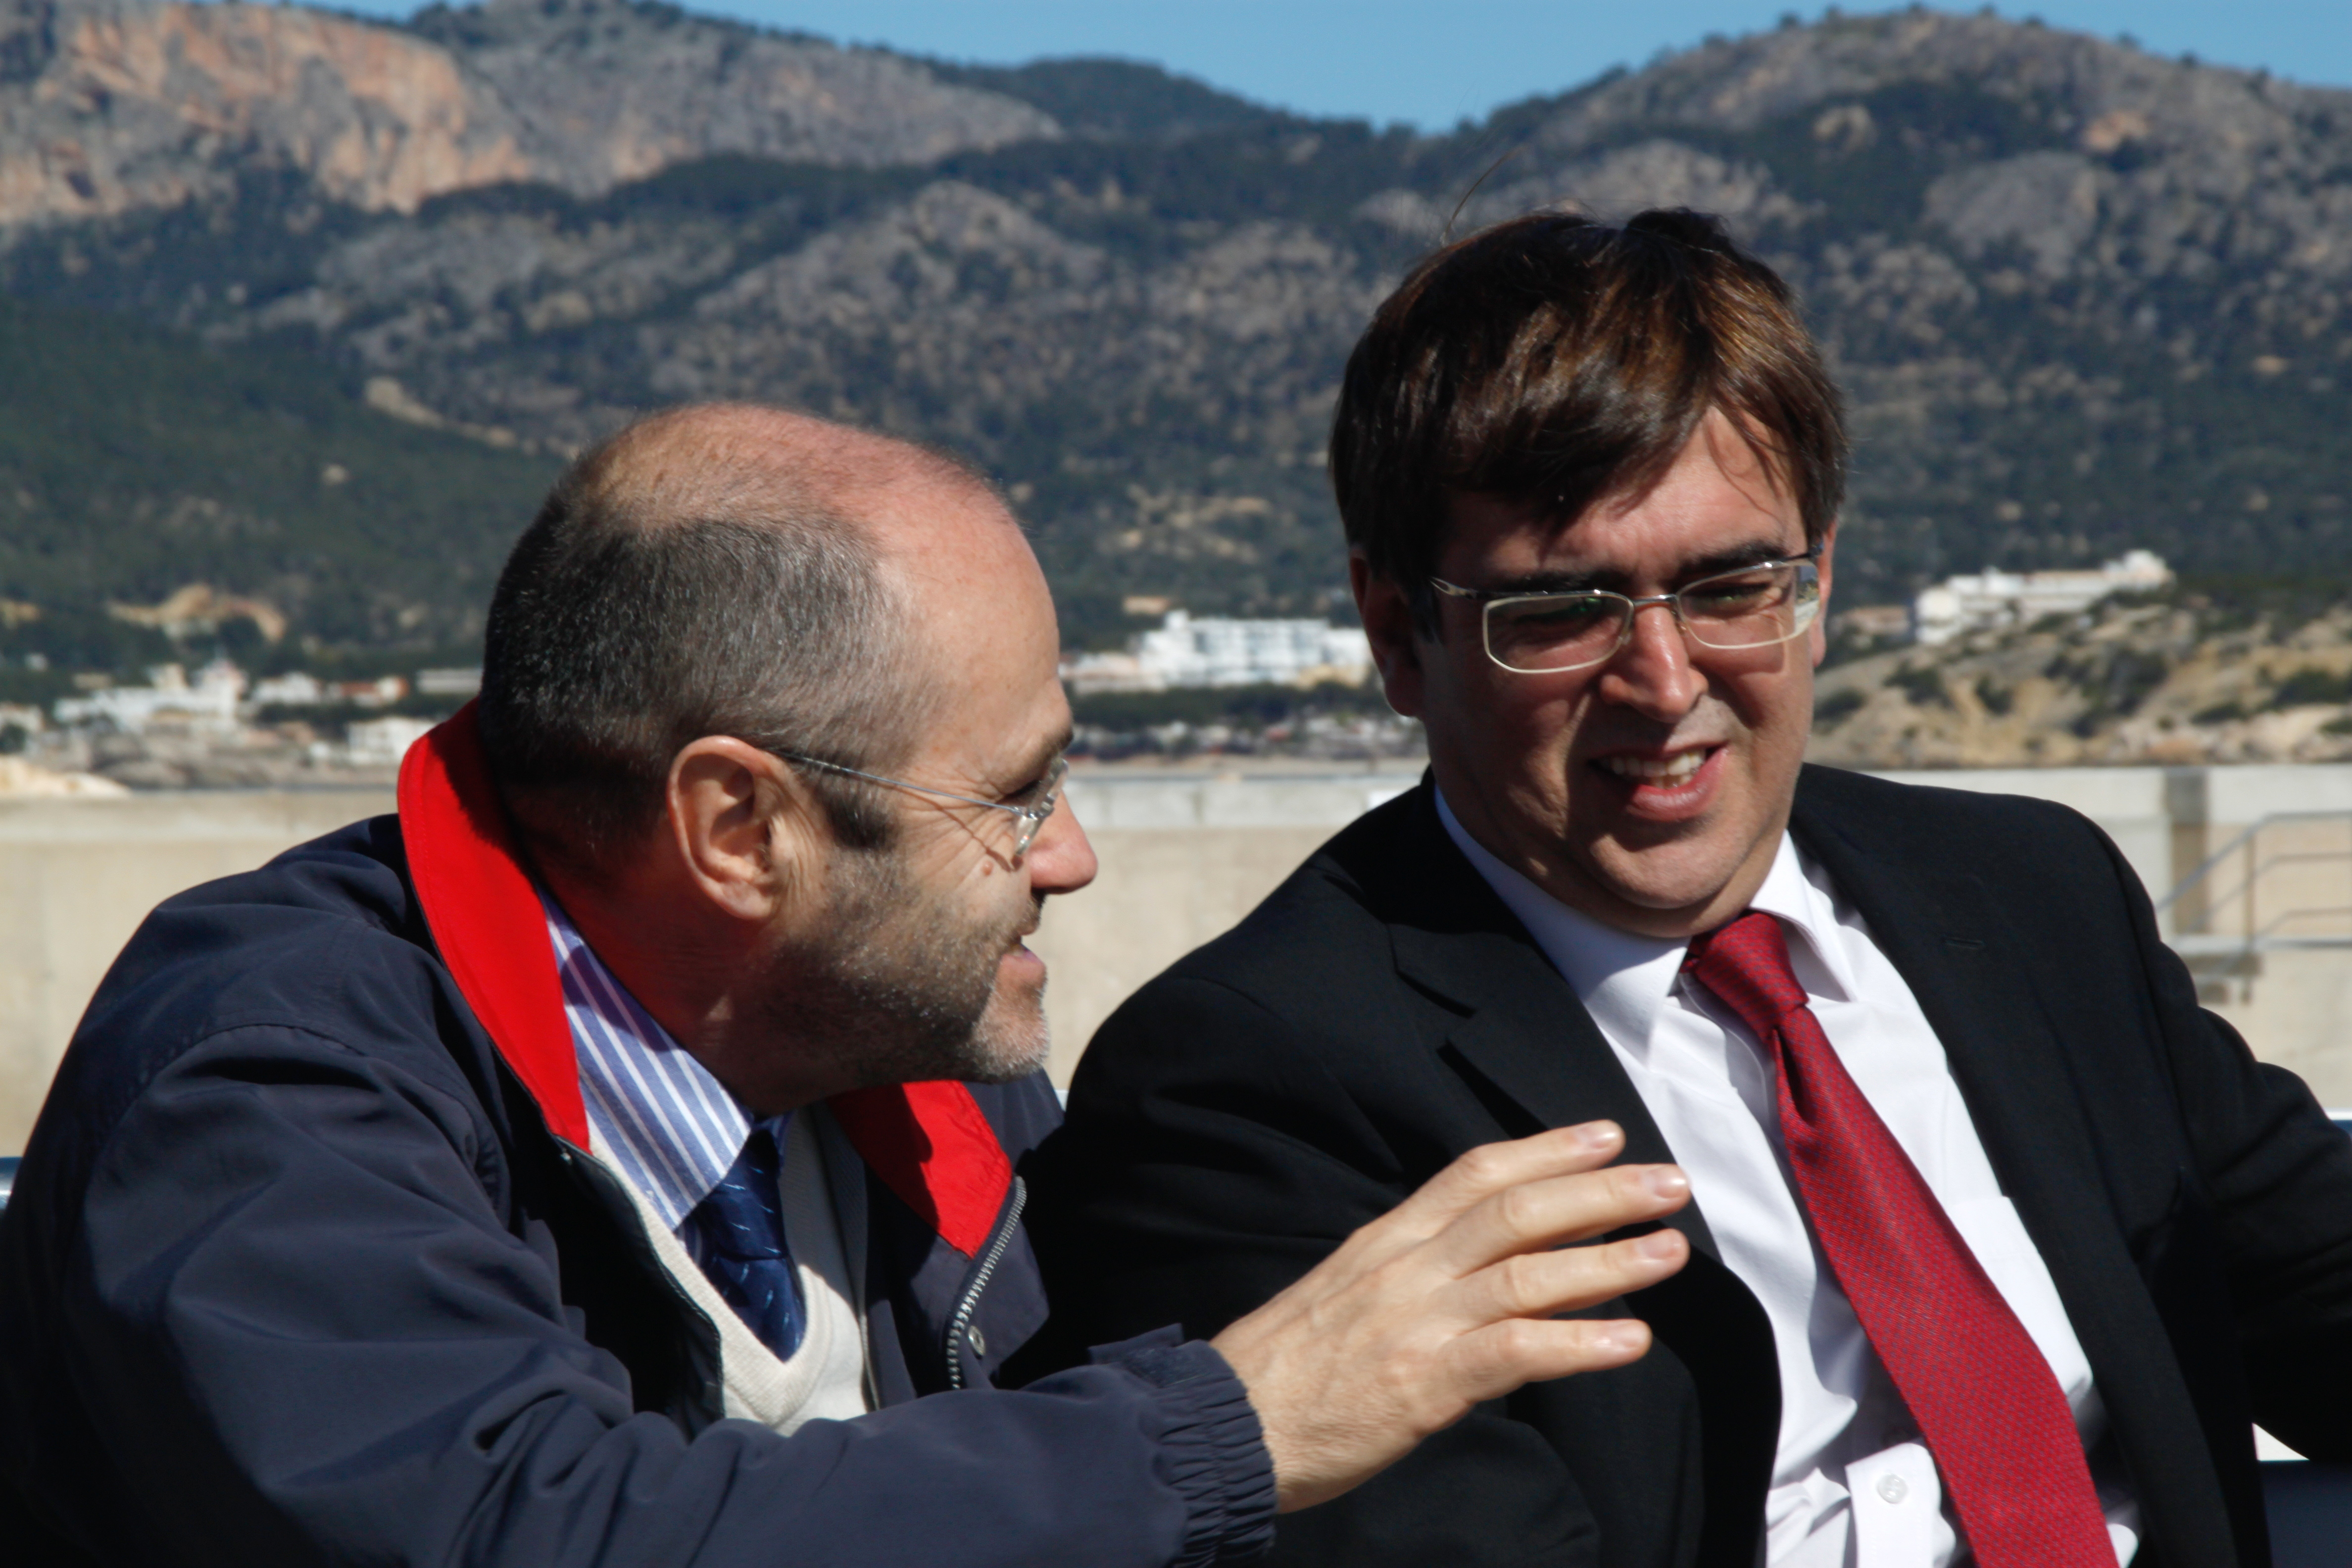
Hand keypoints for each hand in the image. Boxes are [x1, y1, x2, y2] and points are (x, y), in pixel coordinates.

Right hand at [1208, 1120, 1689, 1511]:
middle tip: (1669, 1181)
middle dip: (1599, 1191)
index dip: (1545, 1150)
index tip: (1605, 1136)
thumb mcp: (1344, 1296)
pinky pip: (1513, 1353)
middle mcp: (1404, 1269)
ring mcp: (1414, 1324)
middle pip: (1514, 1211)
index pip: (1472, 1174)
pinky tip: (1629, 1340)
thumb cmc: (1283, 1371)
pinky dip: (1577, 1343)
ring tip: (1670, 1250)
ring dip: (1608, 1259)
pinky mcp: (1421, 1385)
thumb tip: (1479, 1272)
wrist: (1223, 1426)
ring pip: (1526, 1274)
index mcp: (1384, 1243)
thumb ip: (1410, 1277)